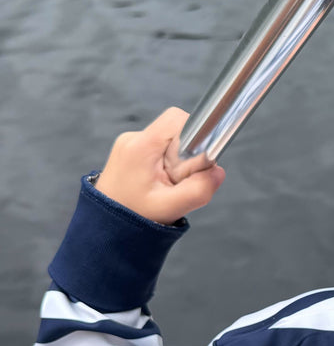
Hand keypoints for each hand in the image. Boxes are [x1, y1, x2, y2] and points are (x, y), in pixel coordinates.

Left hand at [94, 107, 225, 224]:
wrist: (103, 226)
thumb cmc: (131, 217)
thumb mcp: (170, 208)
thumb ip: (199, 189)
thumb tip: (218, 171)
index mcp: (141, 147)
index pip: (177, 118)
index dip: (195, 134)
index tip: (193, 161)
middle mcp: (132, 139)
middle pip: (175, 129)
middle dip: (187, 152)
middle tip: (178, 179)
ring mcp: (128, 144)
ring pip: (168, 140)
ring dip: (176, 160)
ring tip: (166, 184)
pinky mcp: (129, 151)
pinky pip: (158, 148)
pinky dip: (165, 164)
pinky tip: (159, 182)